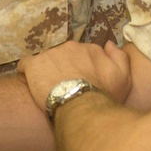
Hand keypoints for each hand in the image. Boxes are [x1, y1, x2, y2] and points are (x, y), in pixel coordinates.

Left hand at [16, 41, 131, 110]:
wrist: (80, 107)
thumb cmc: (102, 95)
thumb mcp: (123, 77)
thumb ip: (119, 57)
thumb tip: (109, 43)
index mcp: (90, 49)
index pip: (84, 54)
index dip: (82, 66)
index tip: (81, 78)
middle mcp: (70, 47)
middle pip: (65, 55)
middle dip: (64, 66)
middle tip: (65, 84)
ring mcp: (51, 54)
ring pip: (48, 60)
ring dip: (48, 70)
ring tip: (49, 87)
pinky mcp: (34, 65)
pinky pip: (27, 64)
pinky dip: (28, 72)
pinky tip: (31, 83)